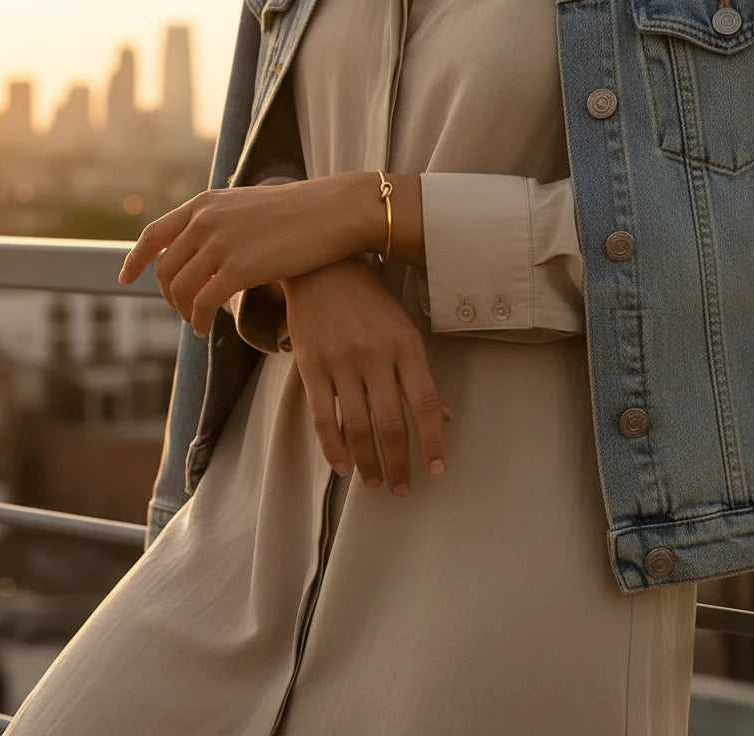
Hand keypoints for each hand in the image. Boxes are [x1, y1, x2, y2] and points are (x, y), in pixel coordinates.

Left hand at [116, 174, 374, 335]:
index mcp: (206, 203)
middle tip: (182, 311)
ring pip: (180, 288)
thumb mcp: (251, 204)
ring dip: (184, 312)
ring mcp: (220, 243)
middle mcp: (205, 220)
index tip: (126, 278)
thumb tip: (210, 244)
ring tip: (197, 324)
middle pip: (165, 268)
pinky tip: (206, 329)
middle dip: (168, 296)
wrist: (335, 210)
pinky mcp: (239, 268)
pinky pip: (203, 303)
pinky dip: (199, 320)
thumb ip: (224, 220)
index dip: (137, 259)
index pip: (155, 234)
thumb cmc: (302, 210)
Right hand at [283, 256, 452, 494]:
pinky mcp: (311, 366)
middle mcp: (375, 355)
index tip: (435, 471)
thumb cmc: (368, 299)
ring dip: (368, 463)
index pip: (424, 404)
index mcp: (405, 345)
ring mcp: (341, 362)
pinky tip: (342, 465)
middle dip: (397, 464)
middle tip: (401, 488)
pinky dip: (333, 447)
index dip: (432, 443)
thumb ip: (419, 373)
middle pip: (390, 424)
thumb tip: (441, 418)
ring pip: (358, 427)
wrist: (321, 266)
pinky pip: (323, 417)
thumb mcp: (403, 327)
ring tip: (374, 482)